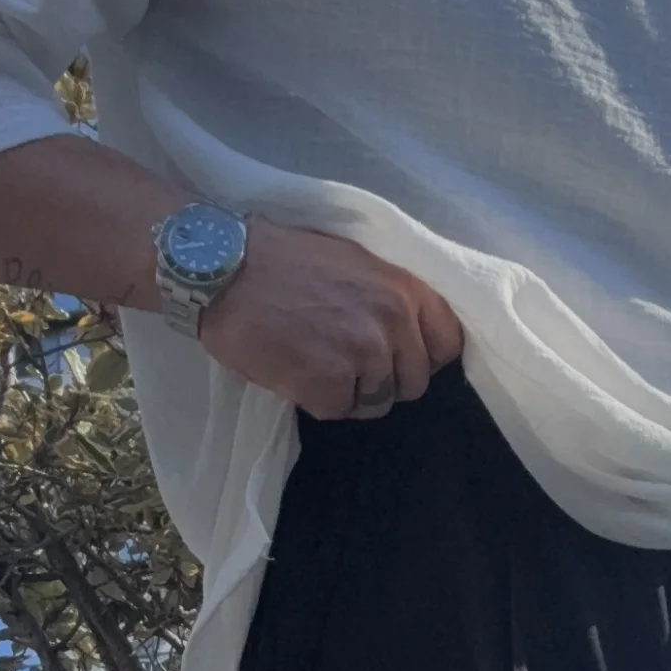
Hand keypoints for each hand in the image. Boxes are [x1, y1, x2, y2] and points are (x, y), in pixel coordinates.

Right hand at [196, 218, 463, 420]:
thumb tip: (408, 335)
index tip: (400, 358)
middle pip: (413, 383)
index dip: (423, 357)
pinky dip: (315, 399)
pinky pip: (338, 410)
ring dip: (347, 392)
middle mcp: (393, 322)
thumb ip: (389, 296)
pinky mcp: (330, 385)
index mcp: (405, 288)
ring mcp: (364, 356)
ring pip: (376, 402)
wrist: (222, 268)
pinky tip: (294, 369)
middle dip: (382, 379)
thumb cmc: (281, 259)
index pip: (448, 344)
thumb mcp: (354, 261)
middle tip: (341, 359)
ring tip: (312, 360)